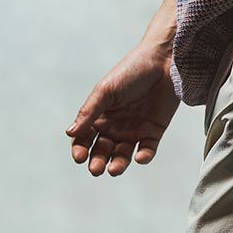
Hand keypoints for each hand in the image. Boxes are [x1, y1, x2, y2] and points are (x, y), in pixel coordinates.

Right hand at [66, 45, 178, 174]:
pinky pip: (147, 150)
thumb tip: (69, 133)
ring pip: (123, 155)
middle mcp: (115, 126)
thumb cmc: (131, 71)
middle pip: (102, 151)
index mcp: (99, 116)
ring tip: (113, 170)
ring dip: (117, 164)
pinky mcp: (154, 132)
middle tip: (96, 169)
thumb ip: (89, 112)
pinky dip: (143, 157)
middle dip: (97, 161)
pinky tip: (139, 157)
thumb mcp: (106, 90)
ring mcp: (134, 130)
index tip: (79, 157)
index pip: (84, 139)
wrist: (163, 61)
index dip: (80, 149)